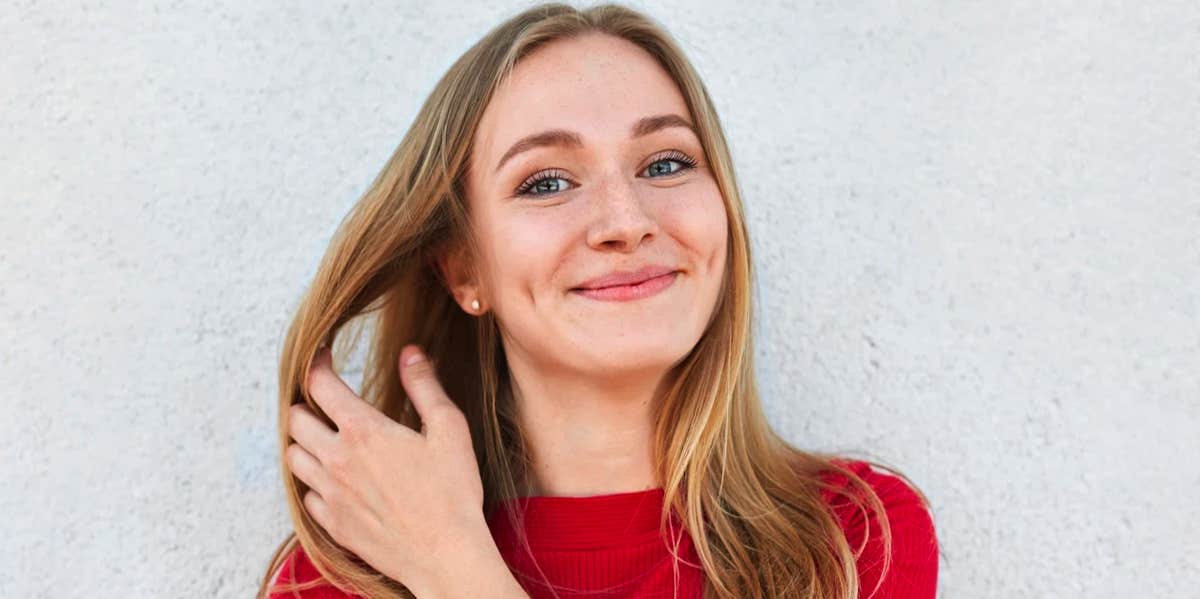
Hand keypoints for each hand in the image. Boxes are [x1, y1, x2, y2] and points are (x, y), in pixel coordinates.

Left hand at [286, 344, 491, 594]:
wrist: (444, 555)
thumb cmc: (452, 492)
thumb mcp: (449, 428)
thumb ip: (424, 386)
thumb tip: (410, 353)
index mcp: (363, 431)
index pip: (320, 386)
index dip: (317, 365)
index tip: (324, 358)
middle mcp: (337, 460)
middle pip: (295, 420)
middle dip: (307, 404)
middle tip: (325, 403)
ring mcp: (331, 495)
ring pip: (294, 457)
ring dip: (305, 443)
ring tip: (327, 439)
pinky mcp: (332, 524)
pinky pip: (306, 496)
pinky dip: (314, 482)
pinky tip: (337, 480)